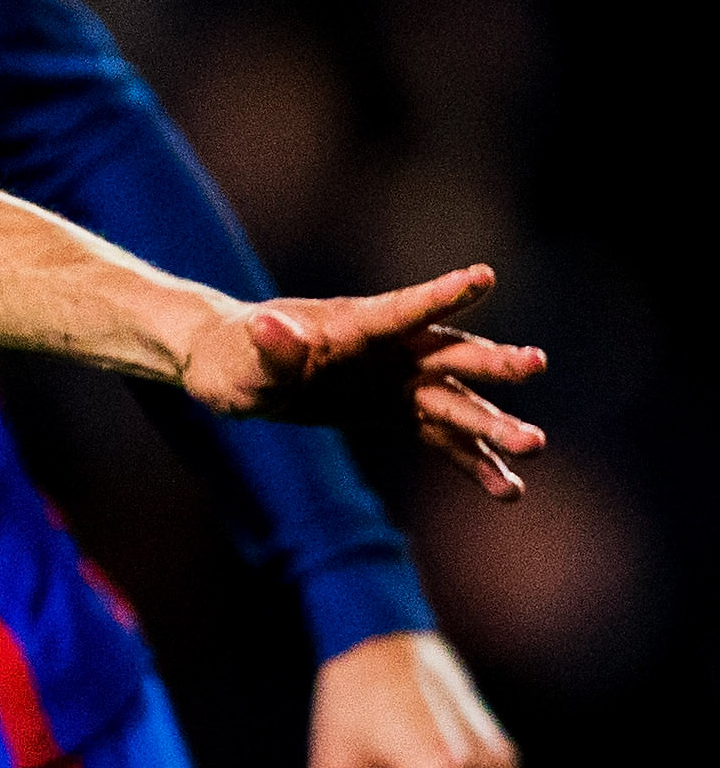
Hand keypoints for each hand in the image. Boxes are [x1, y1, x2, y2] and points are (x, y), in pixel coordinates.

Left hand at [180, 264, 546, 498]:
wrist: (235, 368)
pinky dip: (474, 462)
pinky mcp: (397, 411)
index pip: (401, 309)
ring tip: (533, 448)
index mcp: (353, 325)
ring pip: (456, 402)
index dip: (440, 294)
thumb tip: (272, 326)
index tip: (483, 276)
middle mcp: (388, 350)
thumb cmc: (233, 354)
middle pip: (447, 355)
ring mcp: (398, 381)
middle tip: (535, 365)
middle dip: (490, 362)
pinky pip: (443, 438)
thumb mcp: (245, 355)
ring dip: (494, 424)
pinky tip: (507, 491)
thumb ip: (270, 346)